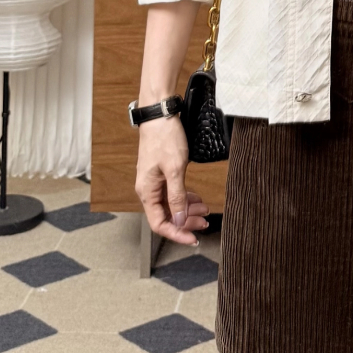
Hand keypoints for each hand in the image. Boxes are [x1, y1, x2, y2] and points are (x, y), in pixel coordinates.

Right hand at [134, 117, 208, 245]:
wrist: (160, 114)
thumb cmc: (164, 138)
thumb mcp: (175, 169)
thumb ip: (177, 197)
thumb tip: (180, 221)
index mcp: (147, 192)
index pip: (160, 224)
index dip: (177, 233)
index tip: (193, 238)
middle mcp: (148, 190)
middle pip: (167, 216)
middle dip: (186, 222)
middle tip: (205, 223)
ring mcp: (154, 181)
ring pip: (171, 205)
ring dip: (188, 210)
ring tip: (205, 211)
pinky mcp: (161, 174)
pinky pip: (172, 193)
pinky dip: (185, 198)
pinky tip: (197, 198)